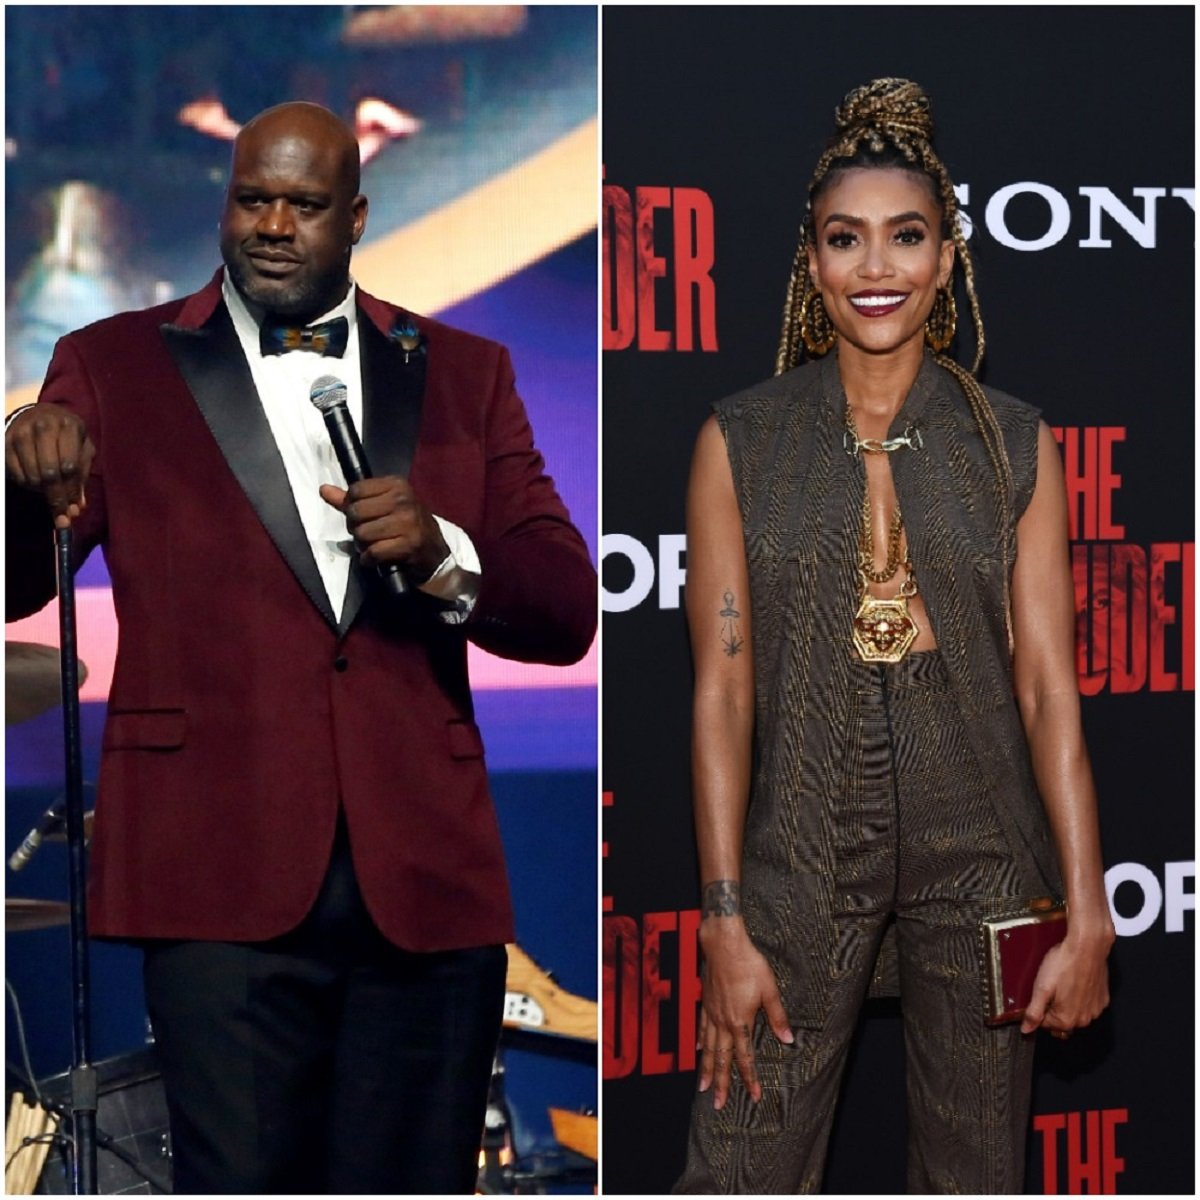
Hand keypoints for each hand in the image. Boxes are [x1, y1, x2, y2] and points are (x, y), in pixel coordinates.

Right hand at [5, 404, 95, 528]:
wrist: (41, 414)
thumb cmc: (68, 435)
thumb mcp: (83, 448)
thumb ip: (82, 475)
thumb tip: (77, 507)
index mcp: (69, 426)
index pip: (69, 467)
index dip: (71, 492)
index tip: (73, 511)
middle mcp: (44, 427)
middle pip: (49, 473)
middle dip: (56, 498)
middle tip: (61, 517)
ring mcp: (21, 433)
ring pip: (31, 475)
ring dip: (41, 491)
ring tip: (50, 491)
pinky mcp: (5, 440)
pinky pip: (15, 473)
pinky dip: (26, 484)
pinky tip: (35, 481)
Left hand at [319, 476, 448, 581]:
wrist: (434, 553)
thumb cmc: (406, 526)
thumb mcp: (384, 506)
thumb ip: (352, 499)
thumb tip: (323, 489)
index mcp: (397, 485)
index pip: (355, 491)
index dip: (352, 507)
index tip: (365, 516)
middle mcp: (403, 500)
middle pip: (355, 512)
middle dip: (356, 528)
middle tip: (368, 534)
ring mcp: (408, 522)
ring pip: (362, 533)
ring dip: (362, 545)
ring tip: (374, 545)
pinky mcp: (408, 545)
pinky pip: (373, 552)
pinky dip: (369, 559)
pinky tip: (377, 558)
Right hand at [698, 917, 792, 1108]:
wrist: (723, 944)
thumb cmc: (748, 964)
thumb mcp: (769, 990)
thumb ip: (777, 1016)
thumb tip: (788, 1038)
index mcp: (741, 1021)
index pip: (745, 1056)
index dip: (749, 1077)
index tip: (753, 1095)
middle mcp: (723, 1021)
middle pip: (721, 1058)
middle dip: (720, 1082)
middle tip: (717, 1102)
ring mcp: (711, 1012)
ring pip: (708, 1047)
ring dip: (706, 1068)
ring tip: (702, 1086)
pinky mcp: (705, 1002)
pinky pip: (701, 1027)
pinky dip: (699, 1041)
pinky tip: (698, 1050)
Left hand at [1020, 923, 1113, 1037]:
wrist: (1087, 947)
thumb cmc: (1063, 965)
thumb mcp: (1041, 988)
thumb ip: (1033, 1012)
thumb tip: (1026, 1029)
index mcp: (1066, 1020)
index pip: (1044, 1025)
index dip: (1037, 1011)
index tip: (1037, 996)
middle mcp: (1083, 1020)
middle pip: (1061, 1023)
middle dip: (1052, 1011)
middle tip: (1048, 990)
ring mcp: (1095, 1010)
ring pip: (1075, 1015)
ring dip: (1066, 1006)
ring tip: (1061, 985)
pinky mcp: (1103, 1000)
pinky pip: (1088, 1006)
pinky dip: (1080, 999)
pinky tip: (1074, 983)